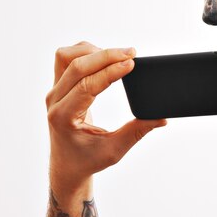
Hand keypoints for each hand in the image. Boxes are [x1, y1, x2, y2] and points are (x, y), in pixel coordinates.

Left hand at [45, 41, 165, 192]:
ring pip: (66, 57)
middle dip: (106, 55)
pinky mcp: (59, 86)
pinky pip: (66, 58)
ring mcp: (54, 91)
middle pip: (76, 66)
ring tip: (117, 57)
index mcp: (64, 117)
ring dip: (93, 51)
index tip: (131, 63)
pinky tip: (104, 58)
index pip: (86, 85)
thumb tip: (161, 118)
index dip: (110, 71)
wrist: (66, 165)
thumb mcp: (115, 150)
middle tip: (131, 54)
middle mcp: (55, 101)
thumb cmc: (87, 159)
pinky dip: (85, 52)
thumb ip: (137, 132)